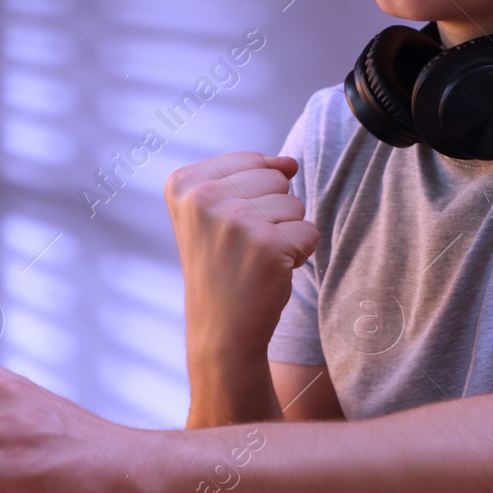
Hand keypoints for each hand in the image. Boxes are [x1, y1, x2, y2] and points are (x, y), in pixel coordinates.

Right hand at [166, 151, 317, 365]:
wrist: (221, 330)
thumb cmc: (224, 266)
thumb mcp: (218, 211)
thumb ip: (251, 174)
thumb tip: (291, 163)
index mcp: (184, 183)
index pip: (252, 161)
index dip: (253, 196)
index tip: (227, 229)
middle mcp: (203, 197)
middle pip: (276, 178)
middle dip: (272, 212)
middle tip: (244, 246)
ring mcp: (234, 220)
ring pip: (295, 203)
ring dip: (286, 233)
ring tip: (255, 258)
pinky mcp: (266, 245)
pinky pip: (308, 231)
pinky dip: (299, 253)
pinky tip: (271, 272)